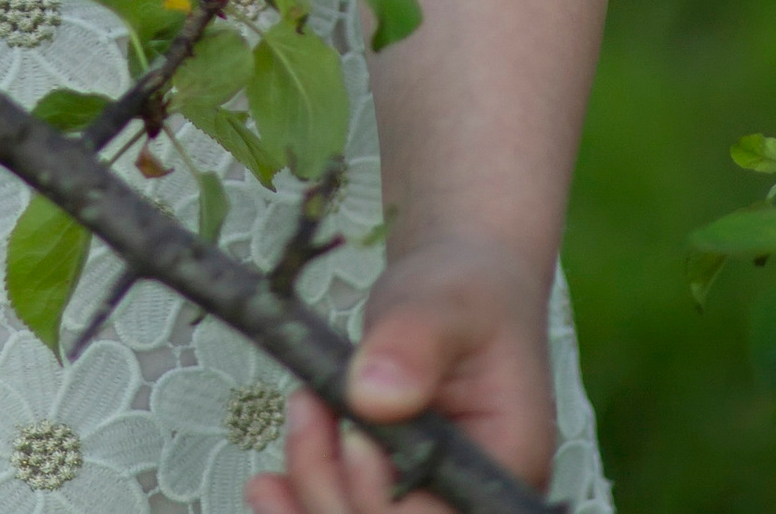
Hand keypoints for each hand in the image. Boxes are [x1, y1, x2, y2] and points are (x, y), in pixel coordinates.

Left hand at [244, 239, 556, 513]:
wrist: (457, 283)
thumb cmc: (465, 288)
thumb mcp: (446, 298)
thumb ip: (415, 342)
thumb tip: (372, 396)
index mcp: (507, 463)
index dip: (384, 497)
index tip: (352, 435)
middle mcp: (470, 497)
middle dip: (334, 487)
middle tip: (307, 407)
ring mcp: (430, 498)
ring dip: (313, 486)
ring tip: (299, 412)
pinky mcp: (391, 491)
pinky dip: (300, 504)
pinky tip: (268, 485)